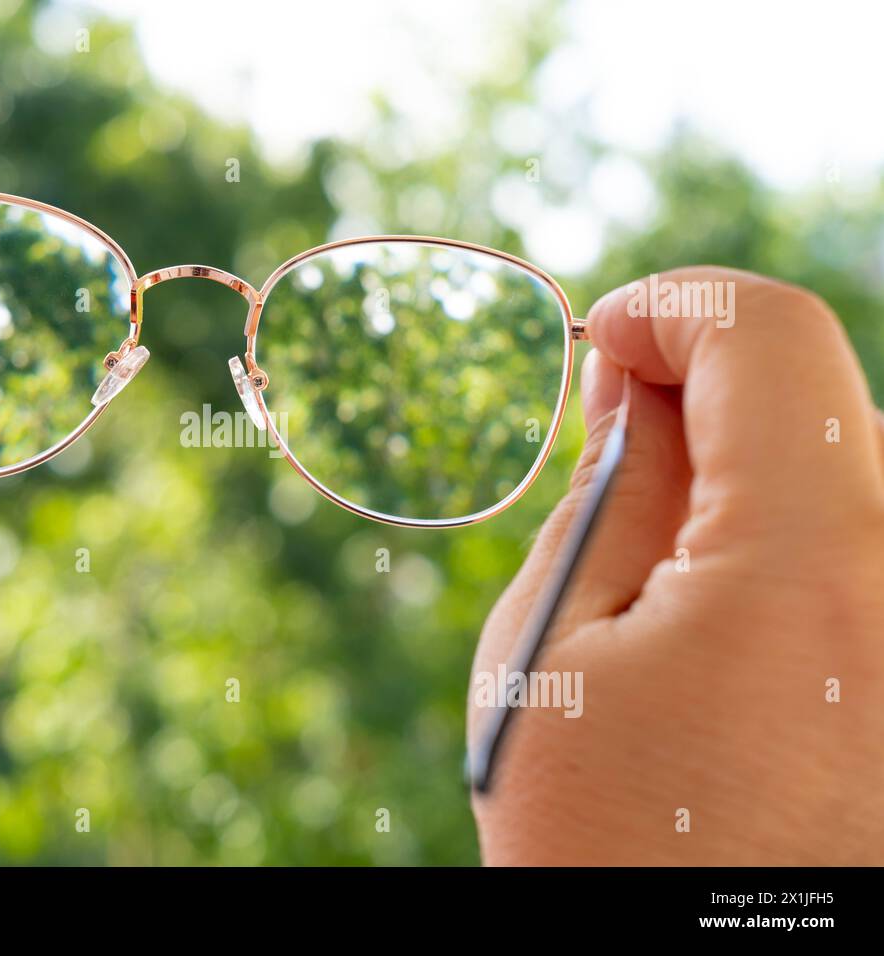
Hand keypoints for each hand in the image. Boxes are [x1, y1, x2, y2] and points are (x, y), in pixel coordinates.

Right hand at [470, 266, 883, 863]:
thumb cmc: (606, 845)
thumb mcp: (550, 654)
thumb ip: (609, 492)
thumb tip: (640, 385)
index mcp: (817, 562)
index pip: (770, 333)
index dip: (671, 307)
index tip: (598, 346)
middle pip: (823, 398)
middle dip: (703, 394)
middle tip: (607, 451)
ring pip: (854, 475)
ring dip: (752, 475)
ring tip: (663, 567)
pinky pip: (873, 552)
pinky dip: (797, 540)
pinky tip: (730, 617)